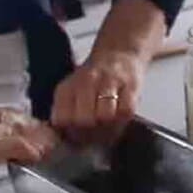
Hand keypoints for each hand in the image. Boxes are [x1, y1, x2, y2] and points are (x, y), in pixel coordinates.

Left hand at [0, 96, 58, 174]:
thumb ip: (14, 149)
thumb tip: (44, 151)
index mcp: (10, 121)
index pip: (47, 133)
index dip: (59, 148)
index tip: (70, 167)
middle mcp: (7, 119)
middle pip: (40, 134)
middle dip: (52, 149)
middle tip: (61, 173)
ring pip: (28, 136)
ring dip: (38, 151)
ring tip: (46, 171)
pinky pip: (14, 140)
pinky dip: (23, 151)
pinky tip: (22, 165)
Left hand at [51, 0, 165, 143]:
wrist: (119, 53)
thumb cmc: (94, 78)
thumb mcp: (71, 91)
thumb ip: (65, 113)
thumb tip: (66, 139)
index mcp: (68, 87)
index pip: (62, 119)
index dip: (70, 133)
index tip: (77, 137)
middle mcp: (86, 82)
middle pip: (83, 120)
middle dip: (91, 132)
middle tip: (95, 133)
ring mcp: (109, 83)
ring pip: (104, 116)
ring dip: (108, 126)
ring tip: (108, 126)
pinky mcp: (131, 87)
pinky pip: (125, 111)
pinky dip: (123, 119)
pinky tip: (120, 118)